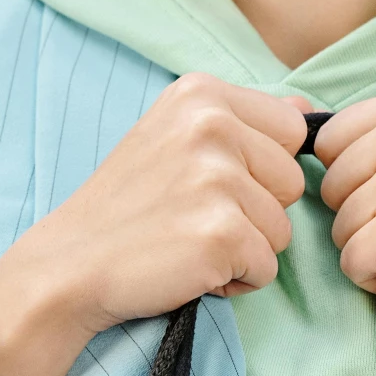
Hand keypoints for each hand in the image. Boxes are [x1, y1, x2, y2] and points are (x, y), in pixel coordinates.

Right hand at [0, 74, 307, 375]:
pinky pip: (267, 268)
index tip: (209, 184)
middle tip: (193, 217)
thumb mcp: (175, 139)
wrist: (68, 265)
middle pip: (293, 181)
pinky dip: (234, 281)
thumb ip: (243, 122)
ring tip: (188, 242)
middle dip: (256, 211)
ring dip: (245, 249)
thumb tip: (307, 109)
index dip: (260, 169)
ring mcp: (217, 179)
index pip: (291, 129)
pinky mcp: (222, 233)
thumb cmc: (126, 207)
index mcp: (201, 94)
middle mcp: (211, 125)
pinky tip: (189, 267)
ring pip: (284, 230)